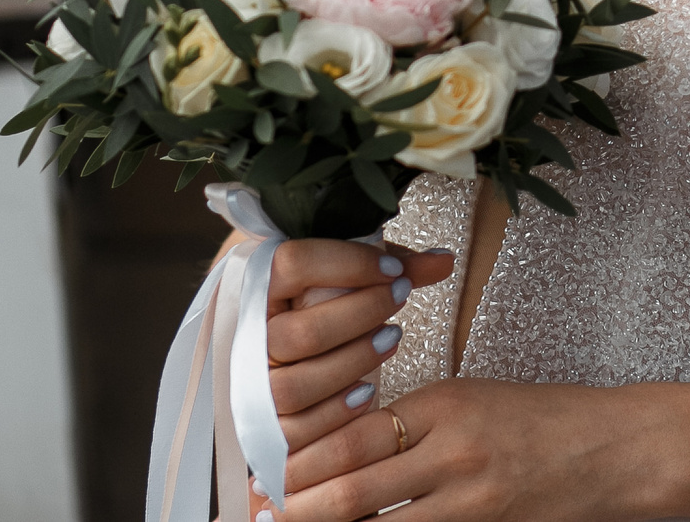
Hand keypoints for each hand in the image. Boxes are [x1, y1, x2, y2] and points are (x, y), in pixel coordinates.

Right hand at [262, 239, 455, 458]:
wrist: (273, 356)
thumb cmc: (317, 307)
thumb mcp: (346, 277)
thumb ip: (390, 266)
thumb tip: (444, 259)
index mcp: (255, 285)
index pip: (291, 264)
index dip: (347, 264)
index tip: (394, 270)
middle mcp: (245, 337)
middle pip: (298, 333)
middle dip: (359, 315)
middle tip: (401, 297)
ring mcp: (249, 385)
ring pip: (296, 386)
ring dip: (352, 363)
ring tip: (393, 338)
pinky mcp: (261, 427)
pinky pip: (295, 431)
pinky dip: (337, 412)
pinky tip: (370, 390)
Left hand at [276, 375, 655, 521]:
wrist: (621, 450)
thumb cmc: (550, 421)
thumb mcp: (479, 400)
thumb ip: (418, 424)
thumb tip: (351, 449)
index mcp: (448, 401)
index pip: (355, 432)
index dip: (302, 459)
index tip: (265, 472)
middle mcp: (455, 446)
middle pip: (356, 482)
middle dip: (299, 503)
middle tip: (258, 512)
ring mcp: (473, 495)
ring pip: (379, 521)